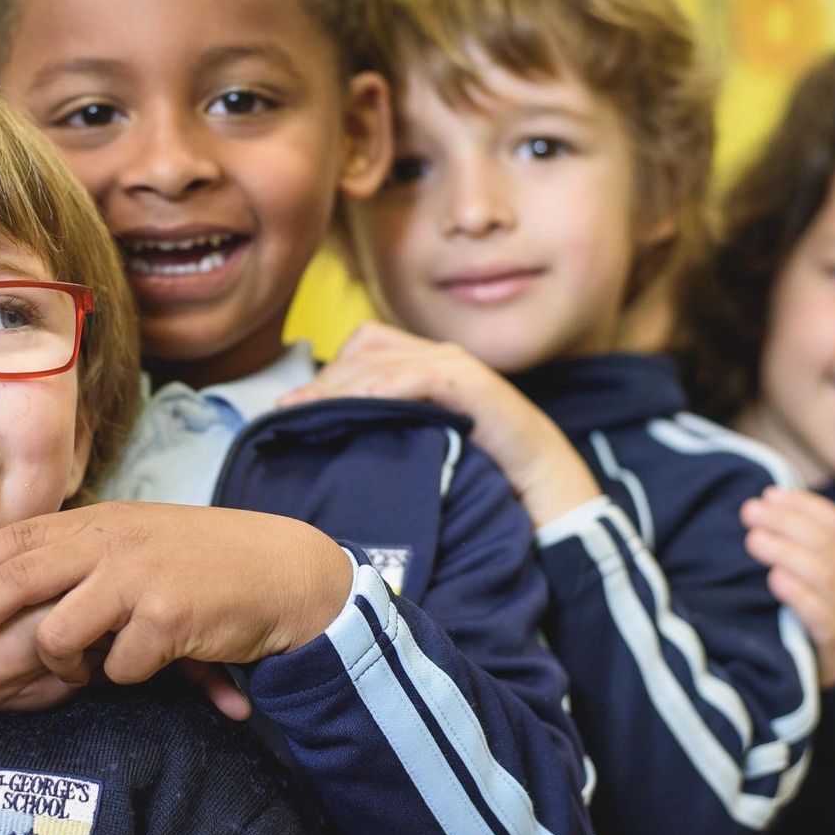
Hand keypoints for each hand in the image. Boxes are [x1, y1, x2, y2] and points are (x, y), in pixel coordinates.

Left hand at [0, 502, 352, 696]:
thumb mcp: (145, 539)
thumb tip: (34, 573)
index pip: (18, 537)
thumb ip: (94, 551)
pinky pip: (119, 669)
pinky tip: (156, 661)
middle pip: (16, 580)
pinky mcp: (166, 617)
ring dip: (64, 666)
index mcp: (105, 521)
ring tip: (89, 671)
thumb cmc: (214, 561)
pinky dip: (130, 676)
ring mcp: (138, 578)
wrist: (285, 572)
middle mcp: (113, 541)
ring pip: (59, 635)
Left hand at [280, 321, 600, 525]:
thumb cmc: (484, 470)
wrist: (545, 486)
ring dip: (341, 385)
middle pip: (364, 349)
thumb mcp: (422, 445)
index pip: (363, 349)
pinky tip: (358, 409)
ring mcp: (456, 366)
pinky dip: (383, 388)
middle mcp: (438, 356)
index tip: (289, 409)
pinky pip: (418, 375)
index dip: (324, 374)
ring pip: (383, 359)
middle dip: (323, 380)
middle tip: (289, 413)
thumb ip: (388, 432)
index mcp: (426, 365)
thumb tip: (332, 443)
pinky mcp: (472, 384)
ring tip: (311, 413)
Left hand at [741, 487, 834, 686]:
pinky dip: (800, 596)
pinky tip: (775, 580)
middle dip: (787, 523)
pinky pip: (823, 619)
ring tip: (754, 540)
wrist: (828, 676)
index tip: (769, 494)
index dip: (805, 505)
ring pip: (825, 577)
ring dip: (787, 553)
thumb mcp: (808, 577)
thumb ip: (795, 545)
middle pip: (827, 546)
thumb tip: (762, 503)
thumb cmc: (806, 616)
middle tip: (749, 512)